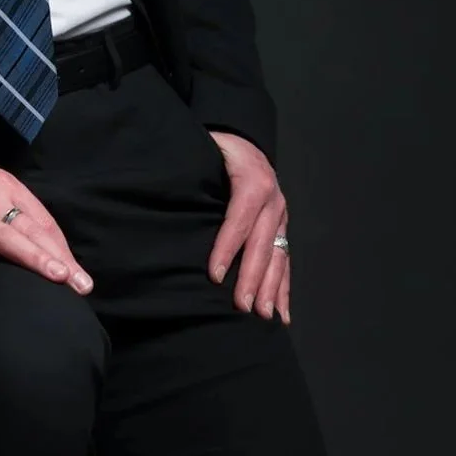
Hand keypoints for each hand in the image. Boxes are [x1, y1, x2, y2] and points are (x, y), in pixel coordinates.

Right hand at [0, 160, 93, 294]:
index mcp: (5, 187)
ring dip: (31, 256)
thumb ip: (15, 213)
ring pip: (2, 236)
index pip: (42, 220)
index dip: (63, 249)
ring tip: (55, 277)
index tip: (80, 277)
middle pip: (29, 228)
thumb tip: (50, 248)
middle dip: (58, 257)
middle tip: (80, 284)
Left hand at [206, 130, 290, 322]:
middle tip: (242, 306)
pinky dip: (284, 288)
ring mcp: (281, 217)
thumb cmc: (220, 148)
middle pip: (262, 243)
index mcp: (253, 182)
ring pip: (278, 256)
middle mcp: (273, 201)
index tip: (215, 275)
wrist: (246, 139)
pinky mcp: (283, 228)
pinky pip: (285, 261)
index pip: (239, 219)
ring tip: (265, 316)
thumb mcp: (208, 148)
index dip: (227, 247)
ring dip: (272, 289)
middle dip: (252, 277)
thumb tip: (169, 193)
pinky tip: (283, 314)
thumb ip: (194, 169)